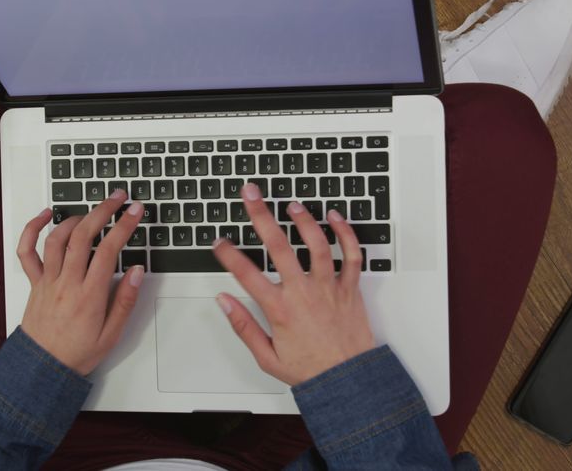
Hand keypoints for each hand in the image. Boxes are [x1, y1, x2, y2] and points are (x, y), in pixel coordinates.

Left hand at [16, 189, 144, 375]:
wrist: (42, 368)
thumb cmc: (77, 353)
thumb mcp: (111, 334)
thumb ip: (125, 301)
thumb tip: (138, 271)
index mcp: (89, 296)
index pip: (109, 250)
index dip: (124, 226)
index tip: (136, 211)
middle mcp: (67, 283)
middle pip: (83, 236)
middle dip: (103, 210)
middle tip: (118, 198)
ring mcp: (48, 280)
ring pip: (57, 238)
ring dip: (76, 217)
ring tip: (92, 210)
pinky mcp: (34, 282)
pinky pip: (27, 251)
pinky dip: (33, 228)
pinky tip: (45, 215)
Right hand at [212, 183, 375, 385]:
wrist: (349, 378)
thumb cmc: (310, 369)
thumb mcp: (267, 356)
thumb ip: (243, 326)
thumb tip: (224, 302)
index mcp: (280, 309)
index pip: (246, 274)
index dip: (229, 255)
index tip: (219, 242)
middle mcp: (304, 293)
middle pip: (278, 246)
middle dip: (261, 215)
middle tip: (251, 194)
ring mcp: (329, 287)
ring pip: (317, 244)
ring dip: (303, 219)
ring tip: (292, 203)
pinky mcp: (350, 288)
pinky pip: (352, 254)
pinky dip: (345, 233)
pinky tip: (335, 217)